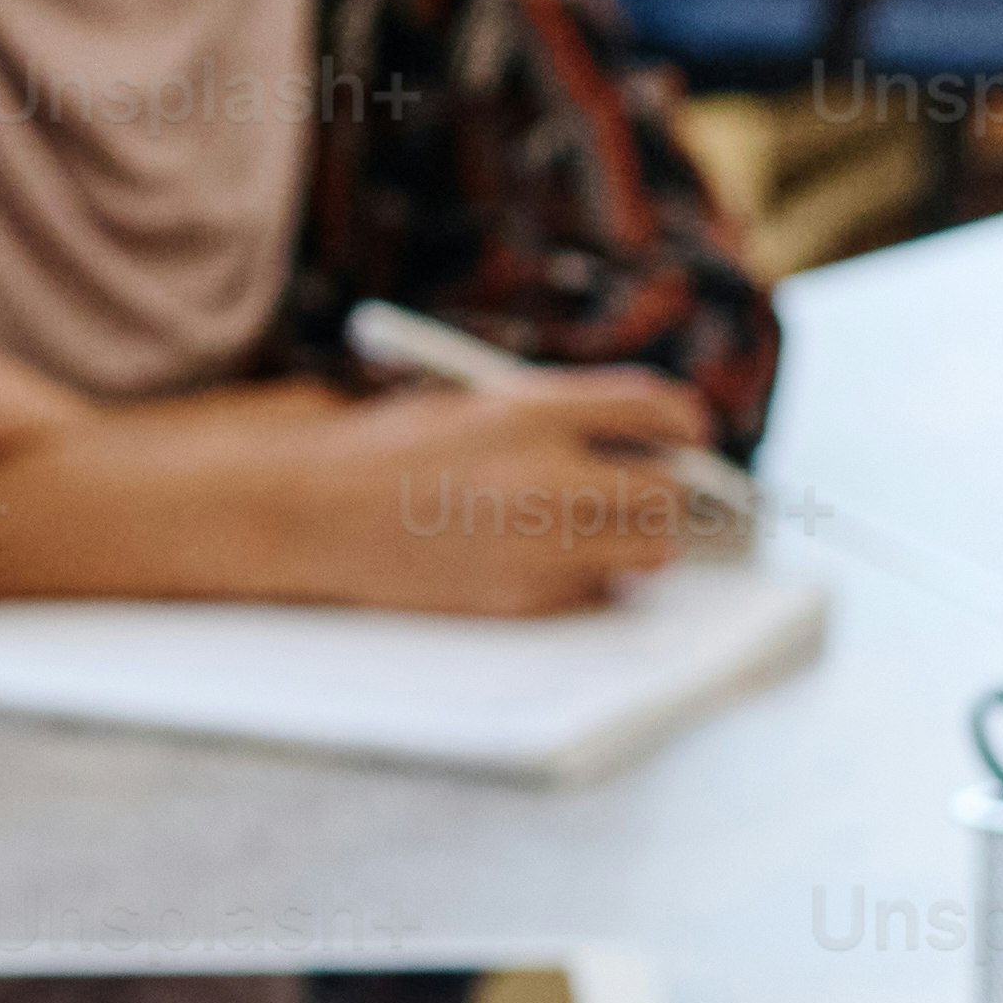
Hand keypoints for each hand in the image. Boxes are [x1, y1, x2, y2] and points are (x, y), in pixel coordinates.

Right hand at [286, 372, 712, 613]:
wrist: (315, 511)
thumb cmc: (394, 447)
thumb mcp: (478, 402)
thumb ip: (560, 415)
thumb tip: (651, 441)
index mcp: (532, 408)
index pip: (657, 406)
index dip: (685, 421)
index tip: (688, 433)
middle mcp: (545, 475)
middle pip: (669, 489)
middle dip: (669, 489)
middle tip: (654, 489)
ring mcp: (537, 545)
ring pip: (650, 550)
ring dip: (639, 538)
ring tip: (602, 528)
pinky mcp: (523, 599)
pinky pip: (599, 592)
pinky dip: (591, 579)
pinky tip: (546, 560)